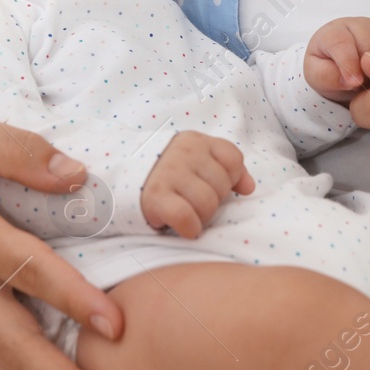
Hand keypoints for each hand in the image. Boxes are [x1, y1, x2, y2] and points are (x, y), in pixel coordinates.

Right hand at [140, 130, 256, 238]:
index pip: (233, 160)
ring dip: (201, 217)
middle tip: (193, 202)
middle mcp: (183, 153)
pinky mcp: (155, 197)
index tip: (212, 186)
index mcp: (196, 141)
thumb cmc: (168, 175)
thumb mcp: (197, 161)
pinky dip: (190, 228)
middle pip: (221, 186)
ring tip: (186, 212)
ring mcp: (168, 173)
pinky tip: (185, 228)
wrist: (120, 179)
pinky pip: (186, 216)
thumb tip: (249, 188)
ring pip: (207, 203)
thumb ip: (228, 169)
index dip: (230, 179)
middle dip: (213, 201)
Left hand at [304, 16, 369, 103]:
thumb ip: (326, 76)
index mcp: (337, 31)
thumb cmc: (330, 71)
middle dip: (369, 73)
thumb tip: (348, 80)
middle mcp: (364, 27)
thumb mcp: (318, 77)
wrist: (346, 70)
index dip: (349, 63)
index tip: (354, 84)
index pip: (342, 42)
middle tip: (366, 90)